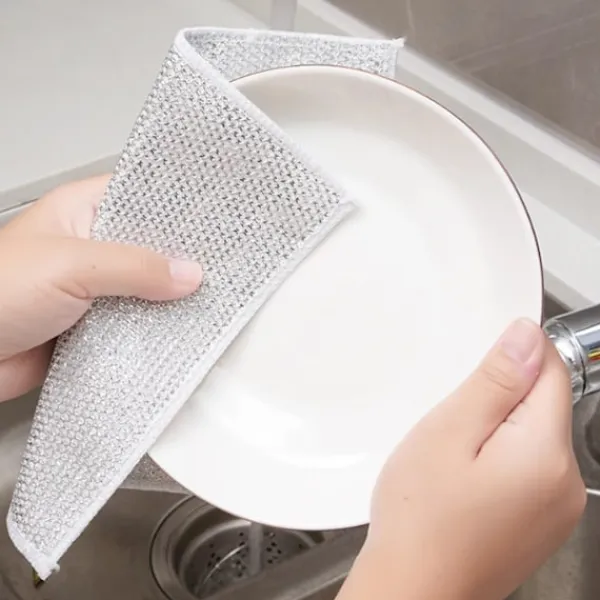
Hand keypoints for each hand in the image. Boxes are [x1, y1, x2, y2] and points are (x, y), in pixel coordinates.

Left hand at [0, 175, 202, 401]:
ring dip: (172, 299)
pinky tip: (180, 332)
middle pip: (154, 247)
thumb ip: (133, 267)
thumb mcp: (69, 266)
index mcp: (83, 212)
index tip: (221, 215)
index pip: (147, 196)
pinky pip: (138, 325)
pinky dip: (157, 331)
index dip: (184, 205)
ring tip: (212, 299)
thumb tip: (187, 272)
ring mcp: (96, 289)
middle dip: (185, 259)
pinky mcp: (97, 327)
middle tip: (225, 264)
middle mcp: (94, 248)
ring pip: (149, 289)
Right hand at [338, 319, 585, 599]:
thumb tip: (527, 337)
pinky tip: (463, 480)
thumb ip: (495, 382)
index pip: (553, 371)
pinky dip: (498, 460)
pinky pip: (527, 468)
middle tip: (453, 424)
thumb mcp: (448, 432)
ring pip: (533, 436)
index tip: (480, 368)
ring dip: (496, 430)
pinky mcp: (540, 522)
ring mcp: (556, 508)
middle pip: (543, 405)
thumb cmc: (421, 520)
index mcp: (546, 454)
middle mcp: (565, 484)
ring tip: (453, 457)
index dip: (515, 355)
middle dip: (499, 398)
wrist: (412, 590)